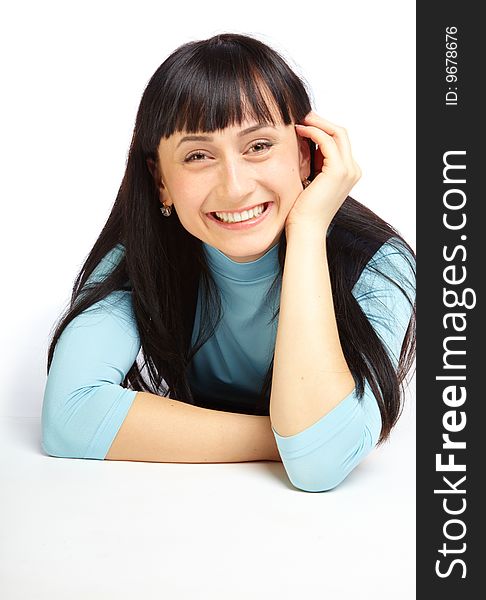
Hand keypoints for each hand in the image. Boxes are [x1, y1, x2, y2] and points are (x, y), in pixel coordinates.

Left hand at [285, 111, 361, 232]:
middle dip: (321, 121)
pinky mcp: (339, 171)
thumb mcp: (310, 180)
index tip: (303, 123)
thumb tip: (303, 143)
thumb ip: (313, 163)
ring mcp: (348, 170)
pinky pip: (327, 141)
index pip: (339, 141)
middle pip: (341, 133)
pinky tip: (298, 130)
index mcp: (348, 173)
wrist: (305, 229)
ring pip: (337, 133)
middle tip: (301, 115)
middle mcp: (353, 170)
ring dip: (317, 123)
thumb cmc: (303, 211)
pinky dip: (313, 132)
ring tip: (298, 119)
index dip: (322, 129)